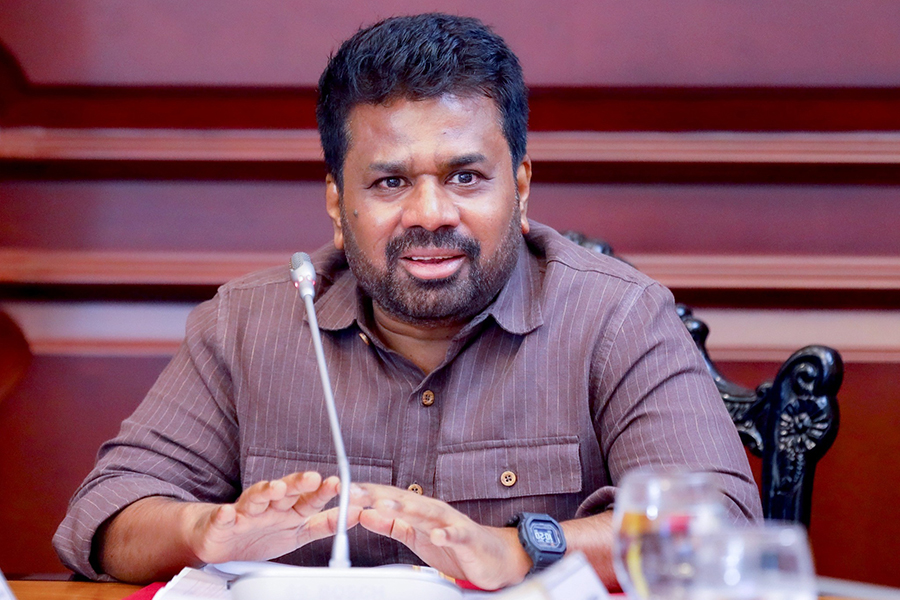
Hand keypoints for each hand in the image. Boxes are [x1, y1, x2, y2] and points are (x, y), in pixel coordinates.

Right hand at [185, 471, 358, 563]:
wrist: (221, 540)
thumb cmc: (261, 533)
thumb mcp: (297, 533)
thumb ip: (324, 524)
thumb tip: (355, 513)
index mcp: (288, 509)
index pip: (308, 499)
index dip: (322, 492)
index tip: (338, 484)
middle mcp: (269, 506)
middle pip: (285, 492)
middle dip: (298, 484)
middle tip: (313, 478)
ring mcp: (245, 513)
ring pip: (256, 499)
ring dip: (266, 492)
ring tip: (276, 488)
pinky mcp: (222, 523)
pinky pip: (223, 518)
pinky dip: (224, 515)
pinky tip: (228, 513)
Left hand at [351, 483, 530, 589]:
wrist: (493, 556)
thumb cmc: (453, 545)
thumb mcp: (415, 536)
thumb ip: (392, 525)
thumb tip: (365, 514)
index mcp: (419, 510)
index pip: (389, 497)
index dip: (367, 494)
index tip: (343, 489)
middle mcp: (433, 511)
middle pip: (403, 500)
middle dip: (377, 496)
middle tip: (354, 493)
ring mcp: (451, 523)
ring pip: (426, 514)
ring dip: (406, 509)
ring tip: (385, 506)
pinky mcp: (467, 539)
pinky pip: (455, 536)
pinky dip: (445, 535)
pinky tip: (436, 536)